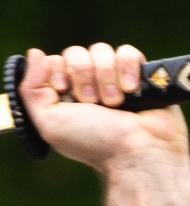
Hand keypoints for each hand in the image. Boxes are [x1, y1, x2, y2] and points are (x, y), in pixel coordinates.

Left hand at [19, 44, 189, 173]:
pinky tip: (131, 90)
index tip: (63, 90)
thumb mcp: (50, 124)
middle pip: (77, 53)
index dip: (58, 71)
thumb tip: (36, 54)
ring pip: (102, 51)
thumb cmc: (96, 145)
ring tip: (116, 103)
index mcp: (69, 96)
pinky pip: (129, 52)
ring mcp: (117, 81)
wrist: (138, 154)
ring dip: (105, 76)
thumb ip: (31, 90)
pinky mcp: (142, 77)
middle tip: (93, 103)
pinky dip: (128, 68)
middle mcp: (92, 86)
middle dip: (83, 76)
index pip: (56, 61)